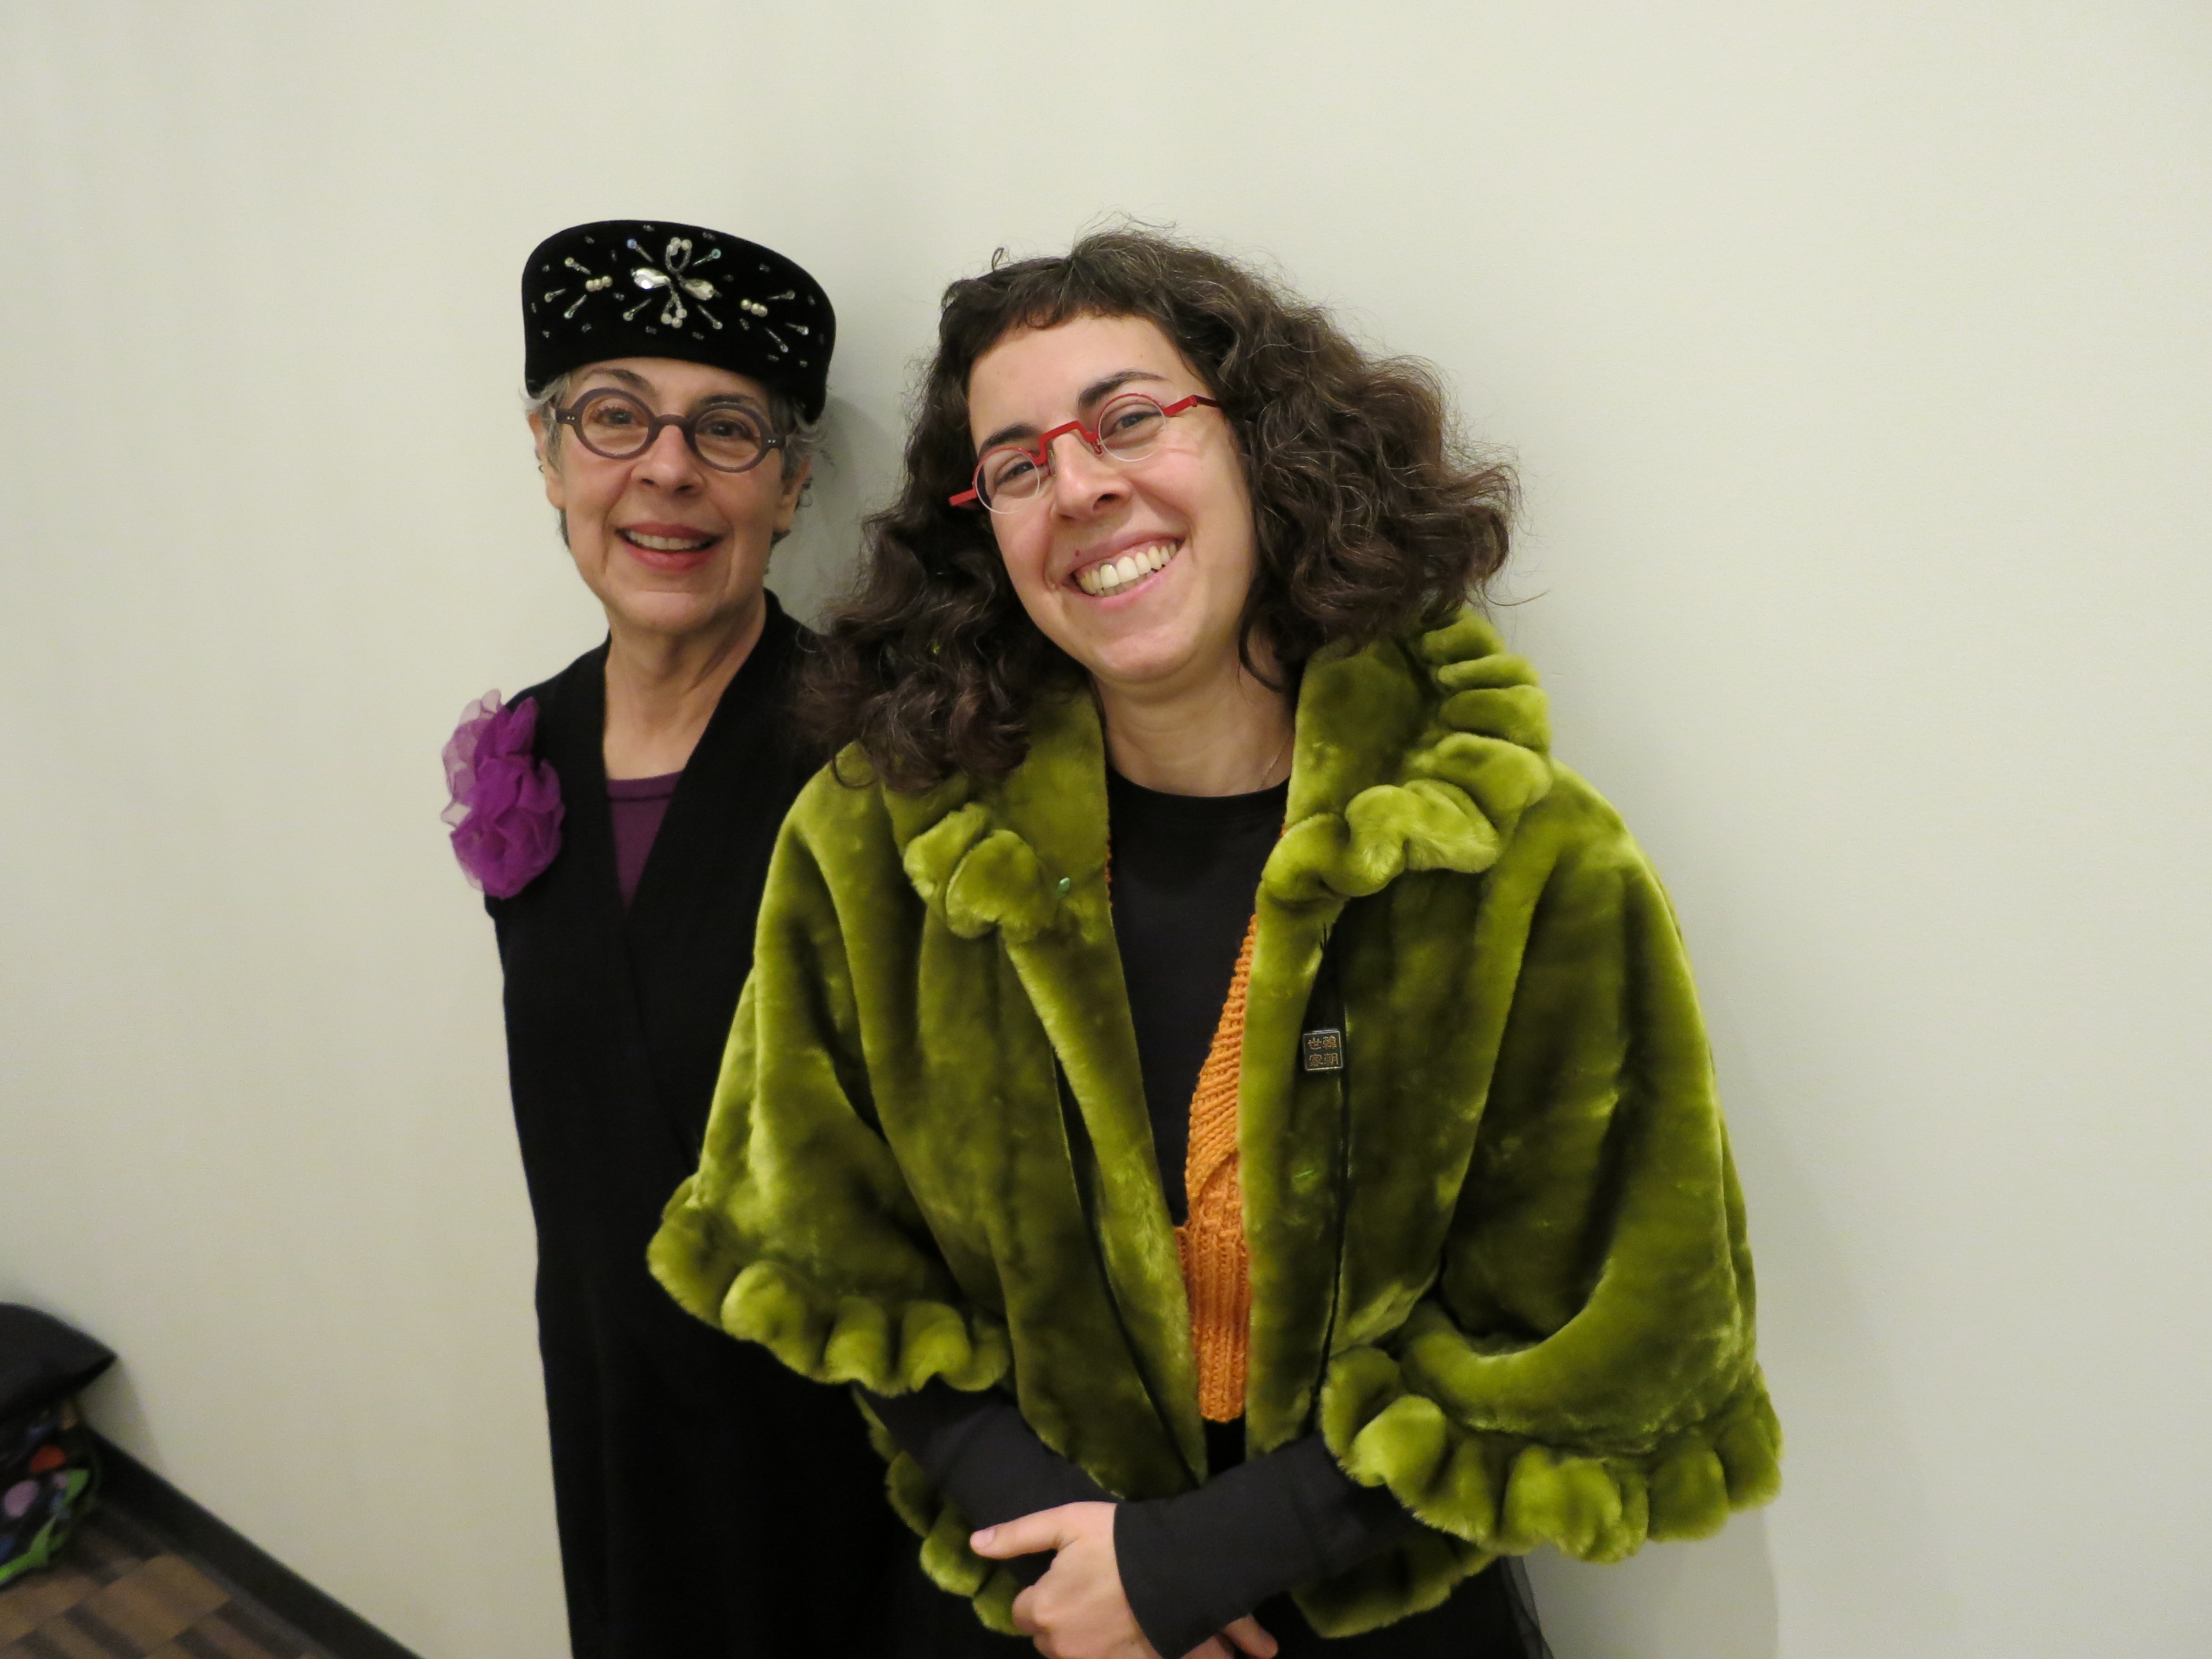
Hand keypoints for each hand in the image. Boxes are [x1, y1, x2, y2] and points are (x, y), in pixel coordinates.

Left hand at [970, 1504, 1276, 1658]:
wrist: (1178, 1569)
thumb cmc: (1118, 1541)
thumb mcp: (1066, 1523)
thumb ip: (1018, 1536)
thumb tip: (975, 1543)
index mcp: (1043, 1609)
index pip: (1021, 1612)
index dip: (1042, 1592)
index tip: (1065, 1576)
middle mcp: (1060, 1645)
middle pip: (1045, 1636)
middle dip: (1058, 1617)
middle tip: (1087, 1589)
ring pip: (1068, 1652)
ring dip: (1078, 1636)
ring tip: (1105, 1609)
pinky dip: (1102, 1649)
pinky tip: (1119, 1629)